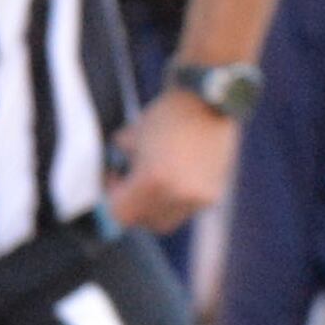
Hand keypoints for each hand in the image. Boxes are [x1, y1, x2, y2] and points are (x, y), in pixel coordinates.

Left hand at [111, 88, 238, 232]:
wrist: (210, 102)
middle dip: (133, 206)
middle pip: (143, 222)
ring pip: (165, 221)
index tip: (114, 179)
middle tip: (131, 181)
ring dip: (155, 207)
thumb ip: (119, 163)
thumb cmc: (166, 114)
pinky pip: (184, 210)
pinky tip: (175, 176)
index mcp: (153, 180)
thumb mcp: (130, 137)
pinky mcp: (212, 196)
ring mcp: (197, 198)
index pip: (120, 214)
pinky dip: (175, 199)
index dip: (112, 198)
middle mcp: (177, 195)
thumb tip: (112, 180)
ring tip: (156, 180)